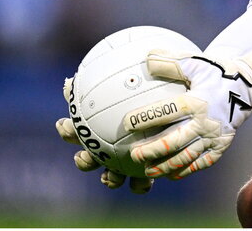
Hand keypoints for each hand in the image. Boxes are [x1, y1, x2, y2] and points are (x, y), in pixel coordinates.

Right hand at [56, 77, 153, 193]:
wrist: (187, 107)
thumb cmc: (162, 86)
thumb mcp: (149, 74)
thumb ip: (124, 74)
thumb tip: (100, 67)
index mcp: (102, 125)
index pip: (77, 127)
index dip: (67, 128)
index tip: (64, 124)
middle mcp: (109, 146)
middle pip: (87, 157)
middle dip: (83, 160)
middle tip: (83, 156)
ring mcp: (126, 161)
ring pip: (111, 176)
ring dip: (108, 179)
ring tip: (111, 176)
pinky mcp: (147, 172)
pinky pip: (141, 183)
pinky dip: (139, 184)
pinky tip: (146, 179)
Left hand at [124, 38, 251, 179]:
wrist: (247, 86)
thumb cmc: (216, 72)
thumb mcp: (196, 62)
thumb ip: (171, 62)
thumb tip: (146, 59)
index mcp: (197, 101)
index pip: (167, 111)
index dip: (145, 118)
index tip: (127, 123)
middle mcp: (205, 122)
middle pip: (174, 140)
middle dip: (152, 150)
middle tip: (134, 155)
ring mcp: (214, 136)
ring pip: (186, 156)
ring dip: (165, 165)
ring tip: (147, 171)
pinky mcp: (221, 146)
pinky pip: (202, 163)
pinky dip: (186, 170)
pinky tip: (171, 174)